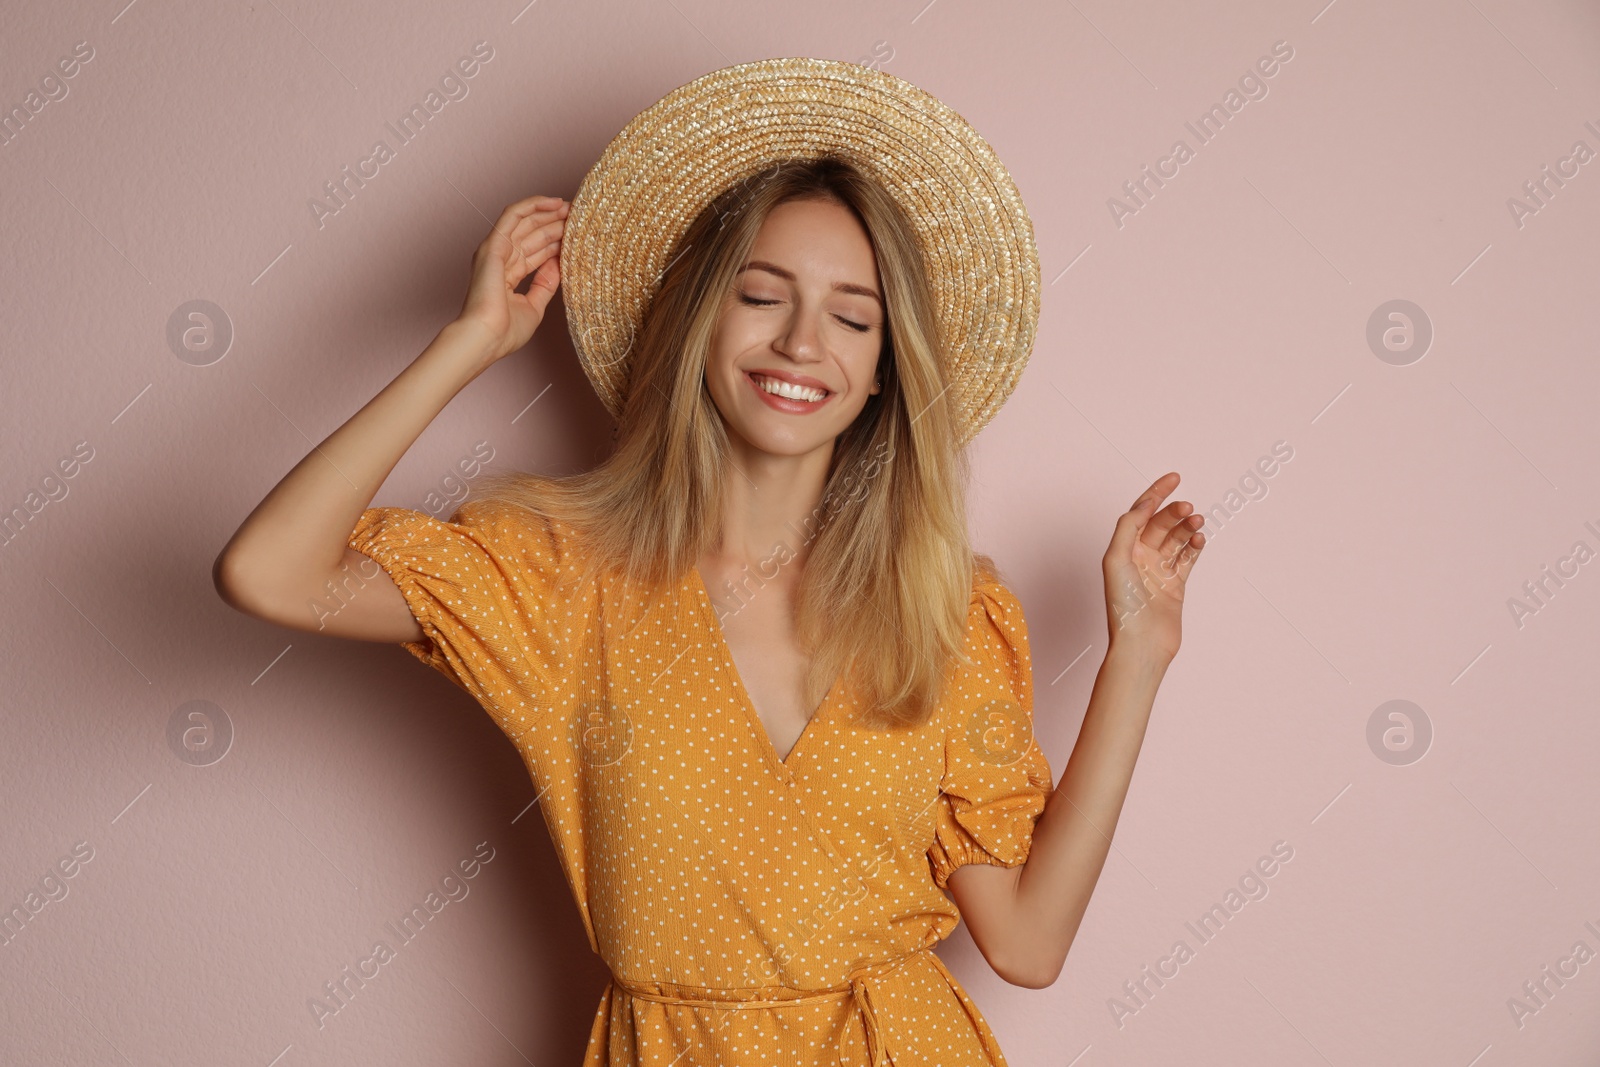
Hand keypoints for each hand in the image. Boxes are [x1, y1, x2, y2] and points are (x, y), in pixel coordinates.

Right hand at [455, 195, 567, 365]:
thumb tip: (558, 266)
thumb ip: (545, 285)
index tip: (579, 235)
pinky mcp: (493, 244)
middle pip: (533, 235)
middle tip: (580, 216)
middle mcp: (500, 260)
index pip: (536, 251)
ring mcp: (495, 250)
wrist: (485, 338)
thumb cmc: (504, 332)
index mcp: (507, 275)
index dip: (557, 241)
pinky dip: (533, 205)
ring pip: (526, 222)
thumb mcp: (534, 306)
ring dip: (549, 212)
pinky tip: (554, 201)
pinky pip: (513, 215)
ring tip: (573, 206)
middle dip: (556, 224)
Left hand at [1102, 472, 1205, 660]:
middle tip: (1189, 508)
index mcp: (1123, 549)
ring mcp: (1158, 571)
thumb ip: (1128, 526)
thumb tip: (1145, 503)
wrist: (1141, 643)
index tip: (1175, 477)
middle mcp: (1139, 558)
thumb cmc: (1124, 606)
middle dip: (1175, 511)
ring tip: (1198, 521)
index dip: (1156, 492)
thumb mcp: (1117, 558)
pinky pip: (1188, 558)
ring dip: (1188, 526)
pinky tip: (1200, 538)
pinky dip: (1196, 545)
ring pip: (1177, 539)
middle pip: (1160, 523)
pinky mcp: (1175, 585)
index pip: (1140, 512)